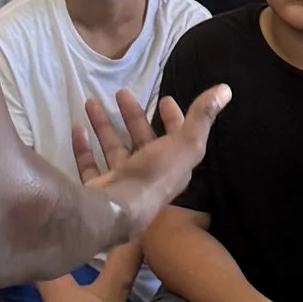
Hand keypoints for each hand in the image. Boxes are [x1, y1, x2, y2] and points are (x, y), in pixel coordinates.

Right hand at [73, 85, 228, 234]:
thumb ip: (202, 116)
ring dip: (104, 126)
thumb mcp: (185, 143)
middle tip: (121, 93)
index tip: (165, 99)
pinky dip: (83, 147)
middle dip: (133, 116)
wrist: (116, 212)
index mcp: (172, 165)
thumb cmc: (154, 177)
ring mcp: (120, 183)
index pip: (177, 138)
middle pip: (141, 140)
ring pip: (113, 149)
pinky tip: (77, 128)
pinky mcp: (97, 189)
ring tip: (91, 101)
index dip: (174, 118)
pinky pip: (89, 165)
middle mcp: (147, 175)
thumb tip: (225, 89)